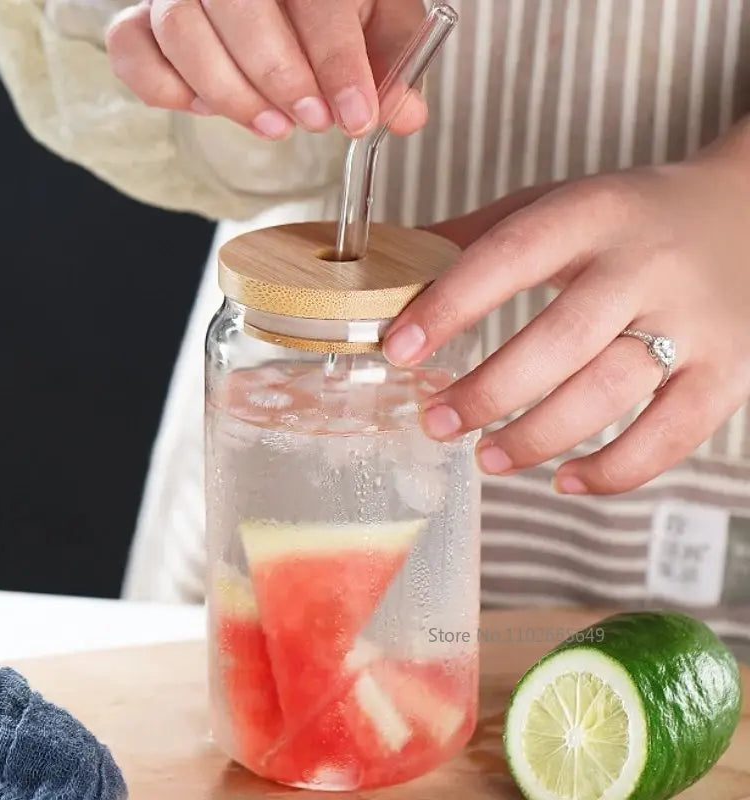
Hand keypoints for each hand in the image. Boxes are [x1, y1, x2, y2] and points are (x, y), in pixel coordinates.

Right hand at [105, 0, 426, 138]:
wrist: (283, 3)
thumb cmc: (330, 10)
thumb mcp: (376, 25)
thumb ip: (391, 67)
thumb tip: (405, 115)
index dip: (337, 60)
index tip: (356, 116)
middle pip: (234, 2)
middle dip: (278, 74)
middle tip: (312, 122)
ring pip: (179, 26)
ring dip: (228, 90)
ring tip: (273, 126)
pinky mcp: (144, 20)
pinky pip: (131, 48)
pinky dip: (164, 89)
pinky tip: (206, 108)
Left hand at [383, 118, 749, 494]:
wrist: (743, 216)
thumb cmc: (626, 220)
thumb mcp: (554, 205)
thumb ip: (476, 238)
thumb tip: (385, 269)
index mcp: (592, 213)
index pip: (512, 257)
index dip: (452, 306)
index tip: (401, 350)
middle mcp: (646, 264)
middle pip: (561, 339)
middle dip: (488, 391)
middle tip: (436, 423)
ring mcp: (694, 321)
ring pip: (611, 391)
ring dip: (538, 437)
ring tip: (486, 457)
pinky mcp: (727, 372)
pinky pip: (672, 435)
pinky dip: (615, 470)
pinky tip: (564, 480)